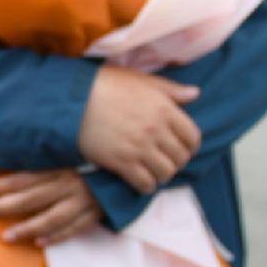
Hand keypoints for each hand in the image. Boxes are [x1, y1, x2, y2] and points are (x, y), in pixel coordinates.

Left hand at [0, 168, 104, 246]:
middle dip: (5, 207)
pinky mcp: (97, 214)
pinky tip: (40, 243)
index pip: (28, 177)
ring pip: (52, 217)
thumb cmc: (96, 164)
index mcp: (62, 168)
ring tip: (7, 237)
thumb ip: (48, 167)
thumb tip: (18, 174)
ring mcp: (84, 201)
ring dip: (28, 228)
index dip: (6, 185)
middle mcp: (71, 184)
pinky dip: (58, 236)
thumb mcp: (72, 159)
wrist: (131, 172)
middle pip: (33, 198)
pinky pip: (75, 228)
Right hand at [79, 67, 201, 193]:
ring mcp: (139, 148)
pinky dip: (146, 186)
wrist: (71, 100)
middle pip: (181, 158)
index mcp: (164, 109)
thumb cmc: (104, 85)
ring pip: (166, 173)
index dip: (190, 146)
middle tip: (166, 161)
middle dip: (176, 162)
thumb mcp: (140, 80)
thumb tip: (195, 94)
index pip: (193, 137)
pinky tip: (141, 180)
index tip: (182, 149)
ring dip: (162, 175)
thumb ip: (170, 89)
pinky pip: (145, 183)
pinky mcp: (121, 162)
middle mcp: (156, 130)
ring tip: (154, 171)